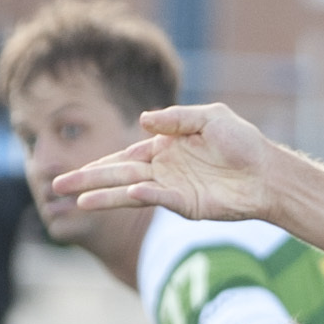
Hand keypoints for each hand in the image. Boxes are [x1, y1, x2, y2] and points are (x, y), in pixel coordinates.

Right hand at [58, 101, 291, 221]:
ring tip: (77, 202)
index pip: (123, 157)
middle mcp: (163, 170)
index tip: (73, 170)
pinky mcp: (188, 205)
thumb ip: (176, 119)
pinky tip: (127, 193)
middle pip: (117, 175)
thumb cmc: (242, 143)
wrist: (268, 172)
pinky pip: (159, 199)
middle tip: (56, 187)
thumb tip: (143, 122)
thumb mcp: (209, 117)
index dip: (99, 163)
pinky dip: (143, 195)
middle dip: (87, 181)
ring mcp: (173, 189)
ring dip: (104, 196)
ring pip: (130, 192)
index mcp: (164, 149)